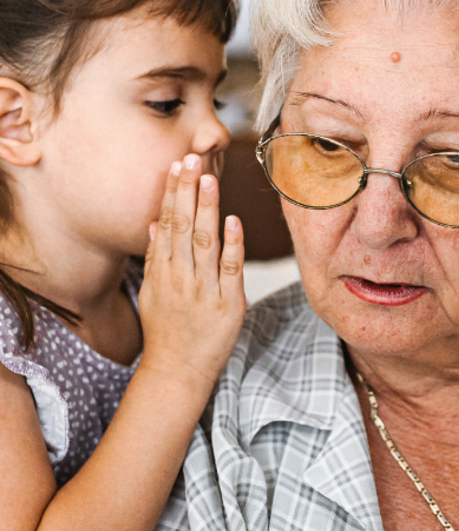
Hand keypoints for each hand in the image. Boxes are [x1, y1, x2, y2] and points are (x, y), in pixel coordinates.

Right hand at [137, 154, 245, 393]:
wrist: (176, 371)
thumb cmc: (168, 330)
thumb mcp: (152, 293)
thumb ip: (156, 258)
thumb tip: (154, 224)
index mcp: (162, 271)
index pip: (166, 223)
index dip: (171, 193)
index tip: (176, 166)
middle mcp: (180, 277)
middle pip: (183, 226)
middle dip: (187, 191)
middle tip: (192, 158)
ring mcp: (204, 290)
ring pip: (205, 242)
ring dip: (207, 209)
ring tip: (210, 179)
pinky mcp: (228, 304)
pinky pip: (230, 269)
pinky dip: (232, 245)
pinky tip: (233, 220)